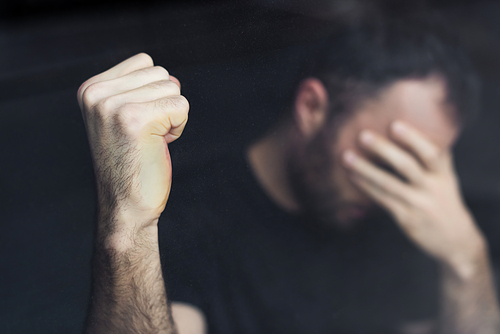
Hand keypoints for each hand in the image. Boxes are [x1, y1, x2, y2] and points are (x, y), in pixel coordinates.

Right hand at [78, 53, 187, 232]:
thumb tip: (170, 77)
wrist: (125, 206)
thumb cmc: (132, 163)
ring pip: (173, 88)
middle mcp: (96, 94)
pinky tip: (159, 146)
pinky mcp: (134, 119)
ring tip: (150, 141)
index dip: (153, 94)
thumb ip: (140, 89)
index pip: (145, 63)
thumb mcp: (123, 117)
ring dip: (172, 116)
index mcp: (90, 89)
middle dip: (164, 105)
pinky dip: (179, 127)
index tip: (138, 124)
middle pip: (161, 73)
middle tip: (146, 136)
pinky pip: (181, 106)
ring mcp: (113, 106)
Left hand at [342, 120, 485, 276]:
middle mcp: (433, 188)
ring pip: (389, 184)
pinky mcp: (407, 219)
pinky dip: (367, 187)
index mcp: (444, 175)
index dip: (413, 138)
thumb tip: (411, 130)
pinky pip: (383, 200)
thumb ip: (433, 159)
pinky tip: (353, 177)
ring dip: (366, 169)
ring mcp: (419, 205)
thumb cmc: (444, 201)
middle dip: (384, 149)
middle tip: (363, 135)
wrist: (456, 241)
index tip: (395, 125)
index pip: (432, 153)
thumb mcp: (446, 179)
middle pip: (407, 166)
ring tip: (347, 157)